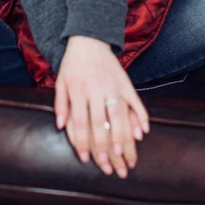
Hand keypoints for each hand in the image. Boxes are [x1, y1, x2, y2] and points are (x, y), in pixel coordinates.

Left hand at [54, 36, 148, 177]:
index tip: (85, 159)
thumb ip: (60, 103)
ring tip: (124, 155)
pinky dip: (141, 116)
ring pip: (119, 115)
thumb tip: (60, 126)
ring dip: (122, 137)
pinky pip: (135, 101)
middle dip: (104, 147)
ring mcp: (113, 85)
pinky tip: (144, 132)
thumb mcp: (61, 81)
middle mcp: (96, 89)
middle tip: (108, 166)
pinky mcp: (125, 81)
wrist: (89, 38)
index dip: (82, 142)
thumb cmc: (72, 63)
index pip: (81, 122)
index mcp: (78, 90)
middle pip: (100, 123)